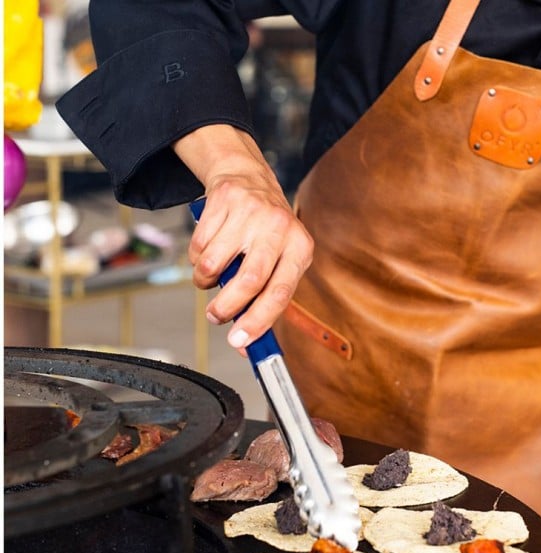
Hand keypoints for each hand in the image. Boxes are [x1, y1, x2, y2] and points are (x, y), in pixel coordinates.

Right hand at [173, 125, 313, 348]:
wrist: (248, 178)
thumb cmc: (266, 233)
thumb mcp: (279, 261)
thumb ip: (266, 299)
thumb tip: (246, 343)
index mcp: (300, 248)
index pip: (281, 293)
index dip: (259, 321)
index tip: (239, 341)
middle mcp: (279, 228)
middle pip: (249, 281)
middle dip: (227, 307)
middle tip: (215, 317)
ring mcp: (252, 212)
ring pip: (216, 263)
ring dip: (205, 280)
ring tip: (208, 279)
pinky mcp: (224, 200)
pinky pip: (199, 245)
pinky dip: (197, 260)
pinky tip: (207, 253)